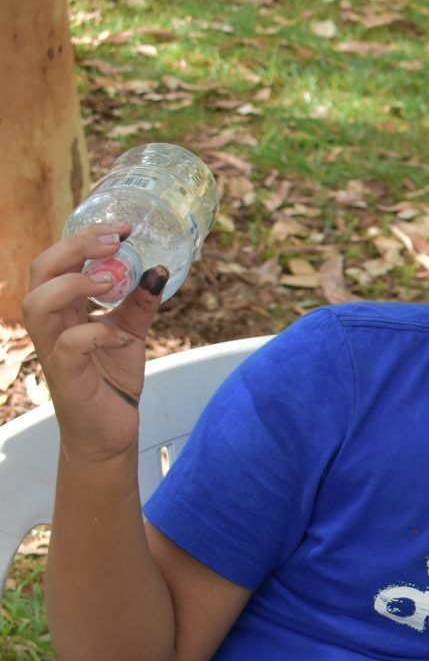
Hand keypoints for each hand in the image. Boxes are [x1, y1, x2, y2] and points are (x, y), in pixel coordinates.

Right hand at [22, 224, 169, 463]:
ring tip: (109, 280)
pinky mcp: (66, 376)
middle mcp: (52, 325)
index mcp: (64, 310)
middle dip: (74, 247)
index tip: (123, 228)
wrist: (112, 432)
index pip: (57, 261)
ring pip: (38, 304)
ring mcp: (53, 350)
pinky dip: (97, 332)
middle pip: (39, 271)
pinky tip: (122, 336)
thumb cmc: (112, 380)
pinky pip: (69, 345)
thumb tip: (159, 269)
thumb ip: (140, 303)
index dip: (83, 238)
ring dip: (73, 284)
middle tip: (114, 240)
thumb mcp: (131, 333)